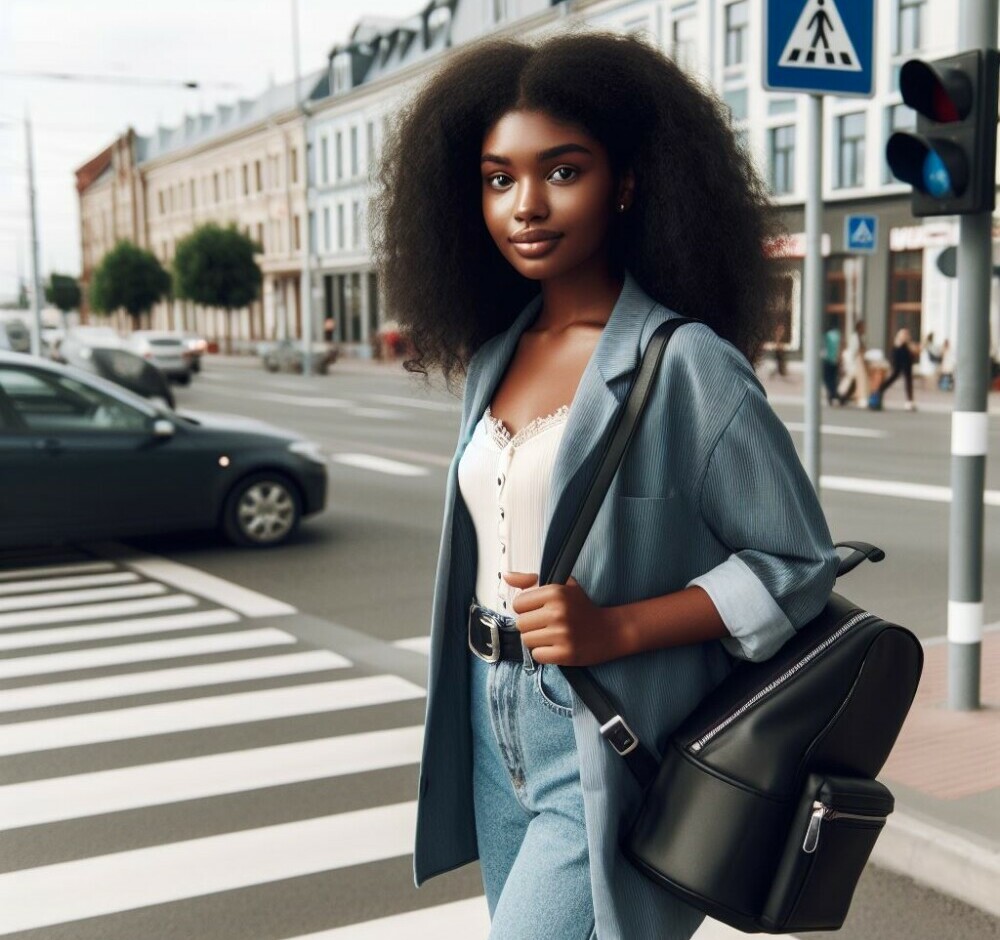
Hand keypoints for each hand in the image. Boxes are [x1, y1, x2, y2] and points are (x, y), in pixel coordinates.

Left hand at [502, 571, 625, 665]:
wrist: (611, 630)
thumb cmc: (582, 607)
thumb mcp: (561, 586)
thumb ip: (531, 580)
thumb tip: (506, 576)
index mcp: (555, 592)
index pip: (518, 603)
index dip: (526, 608)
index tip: (539, 610)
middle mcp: (558, 612)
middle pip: (520, 623)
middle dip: (530, 626)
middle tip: (547, 625)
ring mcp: (562, 634)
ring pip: (527, 640)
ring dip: (536, 640)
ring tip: (552, 635)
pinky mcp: (565, 653)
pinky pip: (537, 656)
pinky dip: (544, 654)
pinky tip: (556, 647)